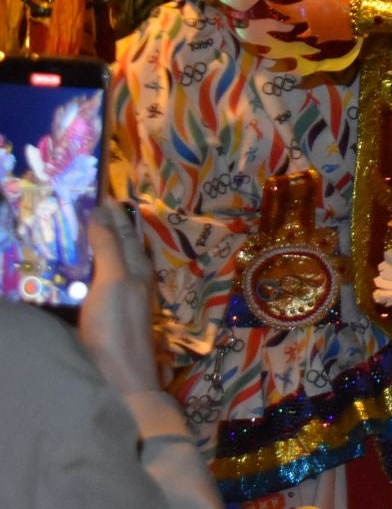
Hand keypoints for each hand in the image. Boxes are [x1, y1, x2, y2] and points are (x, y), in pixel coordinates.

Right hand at [77, 207, 159, 397]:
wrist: (120, 380)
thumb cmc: (117, 327)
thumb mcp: (114, 281)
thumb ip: (109, 248)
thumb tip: (103, 210)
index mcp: (137, 267)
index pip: (124, 229)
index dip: (112, 211)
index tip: (97, 190)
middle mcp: (133, 279)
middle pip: (118, 245)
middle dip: (105, 225)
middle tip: (83, 205)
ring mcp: (120, 299)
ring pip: (109, 262)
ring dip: (96, 245)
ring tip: (77, 229)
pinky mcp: (106, 317)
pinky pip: (97, 282)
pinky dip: (87, 269)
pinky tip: (76, 269)